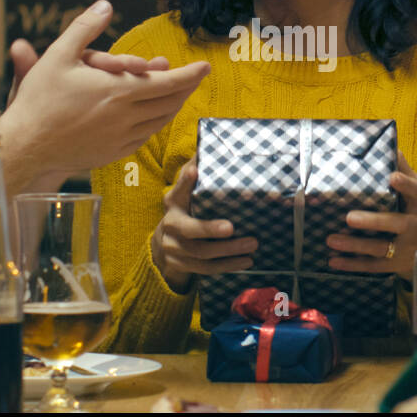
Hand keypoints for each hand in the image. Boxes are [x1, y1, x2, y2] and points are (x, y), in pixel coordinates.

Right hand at [0, 0, 209, 181]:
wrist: (25, 145)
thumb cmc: (39, 99)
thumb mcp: (58, 55)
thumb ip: (85, 27)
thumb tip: (105, 4)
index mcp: (118, 91)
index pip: (167, 82)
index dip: (189, 75)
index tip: (205, 67)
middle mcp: (125, 116)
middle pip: (169, 102)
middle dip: (186, 88)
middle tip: (196, 78)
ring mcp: (121, 137)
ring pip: (159, 121)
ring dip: (173, 106)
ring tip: (179, 95)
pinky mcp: (113, 153)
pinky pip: (145, 137)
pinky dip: (155, 124)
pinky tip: (154, 117)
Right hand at [150, 161, 255, 292]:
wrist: (164, 246)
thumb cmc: (185, 211)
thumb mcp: (185, 194)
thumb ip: (195, 174)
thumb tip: (209, 147)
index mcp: (173, 203)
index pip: (177, 190)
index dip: (185, 182)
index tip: (195, 171)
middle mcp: (170, 225)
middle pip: (189, 230)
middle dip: (210, 229)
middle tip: (232, 227)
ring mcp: (175, 249)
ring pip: (201, 253)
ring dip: (228, 251)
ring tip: (252, 245)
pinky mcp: (182, 265)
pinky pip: (206, 269)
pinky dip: (227, 266)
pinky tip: (246, 261)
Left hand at [325, 152, 416, 278]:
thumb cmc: (415, 212)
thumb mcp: (414, 193)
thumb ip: (404, 172)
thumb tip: (394, 148)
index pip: (413, 192)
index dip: (404, 185)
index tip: (392, 177)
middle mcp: (414, 226)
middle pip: (395, 223)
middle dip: (372, 221)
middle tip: (349, 217)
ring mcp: (406, 248)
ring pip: (381, 248)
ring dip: (355, 245)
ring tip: (331, 239)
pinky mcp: (396, 265)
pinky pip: (373, 265)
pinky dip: (352, 264)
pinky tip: (333, 261)